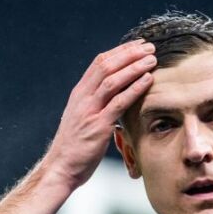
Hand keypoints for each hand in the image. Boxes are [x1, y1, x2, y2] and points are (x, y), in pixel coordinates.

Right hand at [45, 39, 156, 188]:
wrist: (61, 168)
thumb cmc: (75, 147)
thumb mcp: (83, 119)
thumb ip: (96, 105)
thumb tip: (115, 97)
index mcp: (79, 94)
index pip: (99, 63)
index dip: (120, 51)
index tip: (138, 45)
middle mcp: (83, 98)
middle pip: (106, 65)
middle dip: (130, 53)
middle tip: (150, 47)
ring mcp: (89, 111)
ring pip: (112, 79)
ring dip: (134, 67)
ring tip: (152, 59)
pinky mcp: (98, 126)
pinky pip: (118, 102)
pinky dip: (134, 88)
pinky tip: (148, 80)